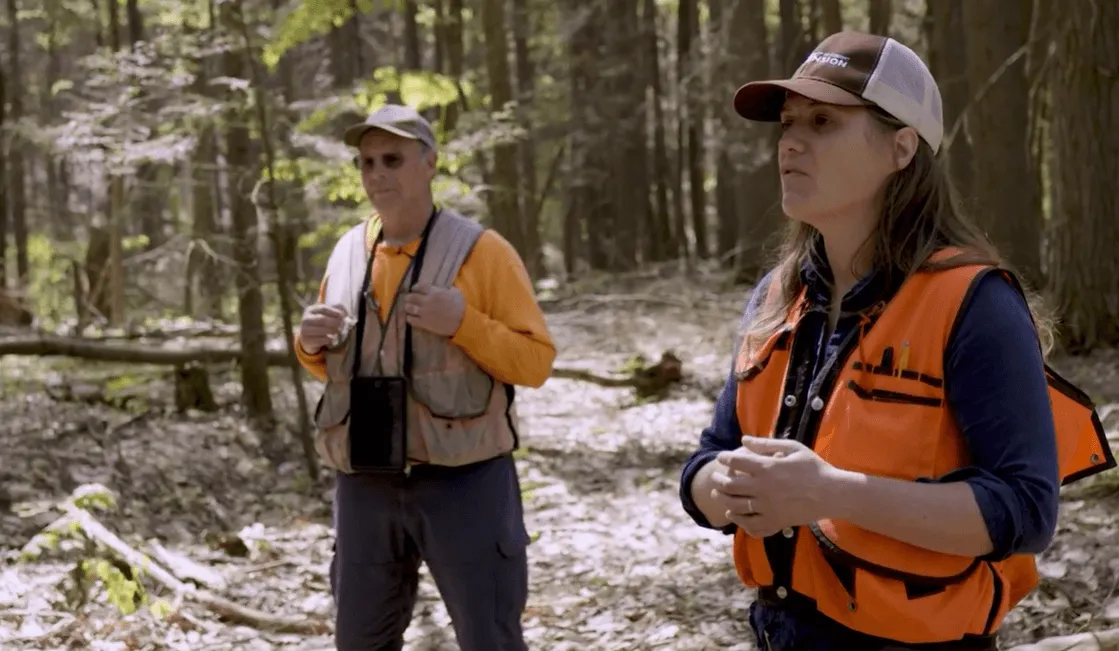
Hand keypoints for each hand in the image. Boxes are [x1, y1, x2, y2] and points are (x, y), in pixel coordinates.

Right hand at [298, 303, 347, 353]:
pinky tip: (332, 338)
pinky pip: (322, 340)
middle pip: (323, 319)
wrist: (307, 339)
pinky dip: (330, 339)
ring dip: (333, 331)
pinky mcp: (307, 341)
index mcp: (310, 310)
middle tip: (342, 325)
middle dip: (335, 322)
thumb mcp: (324, 316)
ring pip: (323, 330)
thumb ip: (334, 312)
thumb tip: (344, 312)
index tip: (343, 316)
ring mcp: (305, 330)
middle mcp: (306, 319)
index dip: (334, 312)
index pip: (323, 309)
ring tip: (338, 331)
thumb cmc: (319, 325)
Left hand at [403, 283, 464, 336]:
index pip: (419, 286)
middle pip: (411, 297)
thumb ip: (445, 289)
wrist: (463, 321)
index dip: (415, 287)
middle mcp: (427, 301)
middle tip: (409, 299)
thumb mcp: (455, 292)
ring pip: (409, 308)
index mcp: (434, 292)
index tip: (414, 289)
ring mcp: (424, 313)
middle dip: (409, 297)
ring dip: (407, 307)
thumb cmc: (461, 306)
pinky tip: (411, 317)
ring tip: (408, 308)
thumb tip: (441, 288)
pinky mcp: (424, 323)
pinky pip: (411, 320)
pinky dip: (409, 317)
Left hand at [711, 436, 839, 537]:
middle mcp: (764, 489)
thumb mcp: (792, 448)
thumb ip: (766, 444)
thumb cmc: (814, 467)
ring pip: (735, 506)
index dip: (725, 458)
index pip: (736, 462)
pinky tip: (734, 514)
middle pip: (729, 485)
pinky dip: (739, 520)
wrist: (832, 494)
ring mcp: (768, 508)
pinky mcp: (775, 522)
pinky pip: (750, 525)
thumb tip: (743, 439)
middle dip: (718, 480)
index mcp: (767, 468)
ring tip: (717, 495)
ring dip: (723, 499)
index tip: (721, 457)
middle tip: (714, 477)